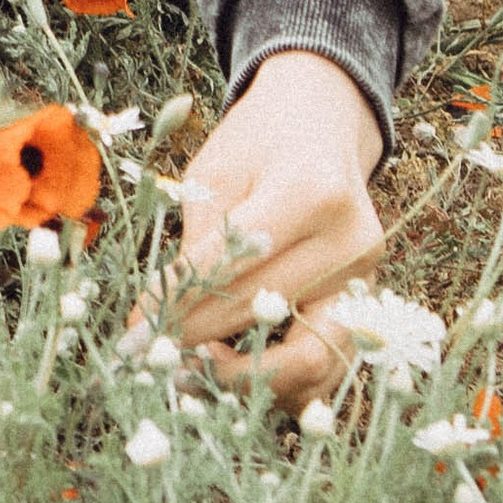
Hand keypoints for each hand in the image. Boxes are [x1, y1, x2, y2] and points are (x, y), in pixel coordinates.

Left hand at [156, 50, 384, 404]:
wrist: (321, 123)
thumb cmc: (259, 141)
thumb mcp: (215, 171)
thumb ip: (196, 245)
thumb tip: (157, 318)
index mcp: (310, 190)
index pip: (234, 264)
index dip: (178, 301)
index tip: (134, 332)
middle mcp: (350, 241)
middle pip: (263, 312)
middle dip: (199, 339)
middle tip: (153, 353)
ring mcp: (367, 279)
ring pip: (308, 360)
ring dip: (246, 375)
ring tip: (196, 364)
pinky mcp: (368, 307)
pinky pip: (325, 366)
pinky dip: (279, 378)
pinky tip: (236, 363)